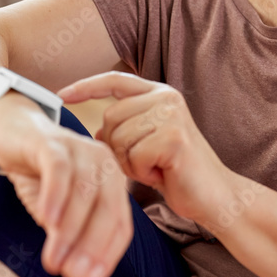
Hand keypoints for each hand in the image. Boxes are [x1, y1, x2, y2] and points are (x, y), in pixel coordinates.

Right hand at [0, 93, 132, 276]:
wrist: (13, 131)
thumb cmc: (42, 175)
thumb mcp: (61, 210)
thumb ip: (74, 234)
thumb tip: (80, 272)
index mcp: (113, 182)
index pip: (120, 226)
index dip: (106, 257)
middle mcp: (104, 164)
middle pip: (107, 212)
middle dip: (91, 249)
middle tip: (72, 276)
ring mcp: (81, 149)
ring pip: (84, 195)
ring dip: (69, 232)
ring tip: (53, 261)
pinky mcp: (54, 142)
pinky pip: (59, 171)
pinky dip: (55, 197)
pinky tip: (46, 222)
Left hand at [57, 72, 233, 225]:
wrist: (214, 195)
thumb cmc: (177, 173)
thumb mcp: (146, 145)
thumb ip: (124, 130)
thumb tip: (95, 130)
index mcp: (159, 94)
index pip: (115, 80)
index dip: (86, 86)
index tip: (62, 94)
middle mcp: (166, 98)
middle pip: (110, 117)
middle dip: (117, 147)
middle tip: (144, 162)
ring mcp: (171, 115)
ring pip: (119, 138)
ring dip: (129, 163)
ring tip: (155, 168)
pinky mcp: (173, 137)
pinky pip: (133, 156)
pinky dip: (141, 173)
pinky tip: (162, 174)